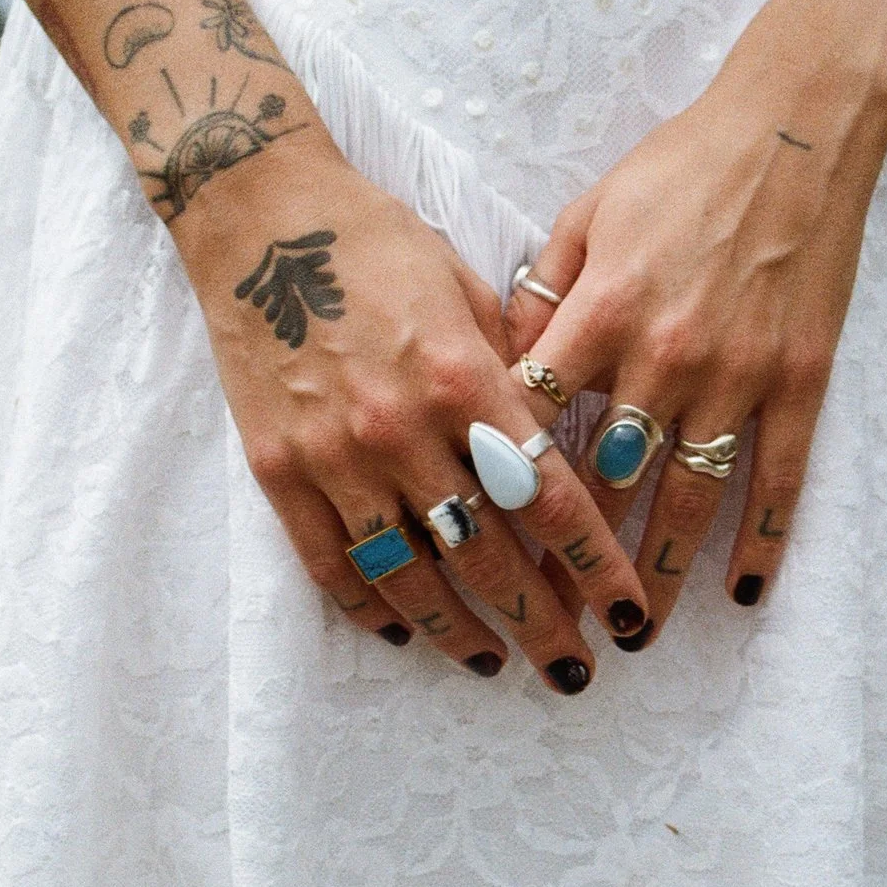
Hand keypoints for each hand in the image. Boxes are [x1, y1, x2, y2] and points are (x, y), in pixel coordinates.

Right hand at [170, 138, 650, 692]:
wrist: (260, 218)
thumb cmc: (377, 242)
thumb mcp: (468, 290)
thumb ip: (513, 370)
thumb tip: (561, 437)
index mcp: (465, 379)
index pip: (547, 498)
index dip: (593, 566)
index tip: (625, 613)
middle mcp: (403, 429)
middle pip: (486, 554)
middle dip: (538, 620)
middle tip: (574, 668)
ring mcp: (335, 456)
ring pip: (409, 575)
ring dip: (459, 631)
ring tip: (495, 661)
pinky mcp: (277, 469)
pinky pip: (330, 563)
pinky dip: (370, 606)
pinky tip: (404, 629)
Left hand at [504, 1, 886, 642]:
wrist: (794, 129)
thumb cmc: (678, 167)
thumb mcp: (584, 217)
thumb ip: (539, 297)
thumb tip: (498, 366)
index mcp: (600, 312)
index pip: (533, 421)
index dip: (502, 484)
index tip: (478, 541)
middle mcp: (664, 355)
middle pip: (604, 482)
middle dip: (571, 558)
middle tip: (546, 619)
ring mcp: (737, 375)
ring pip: (688, 499)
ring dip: (658, 574)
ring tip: (634, 631)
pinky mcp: (799, 380)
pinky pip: (780, 479)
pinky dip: (763, 542)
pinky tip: (745, 593)